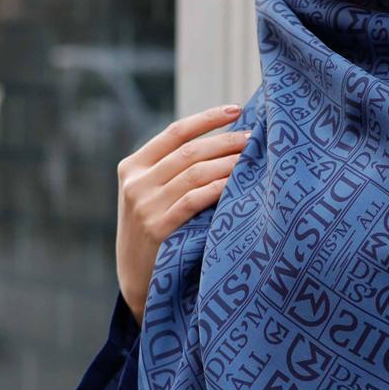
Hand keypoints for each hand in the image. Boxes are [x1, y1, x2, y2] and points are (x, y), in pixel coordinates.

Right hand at [115, 104, 252, 325]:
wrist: (137, 280)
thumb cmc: (156, 232)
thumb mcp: (150, 196)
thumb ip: (172, 171)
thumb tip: (224, 141)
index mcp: (132, 166)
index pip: (175, 133)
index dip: (207, 119)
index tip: (237, 110)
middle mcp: (136, 183)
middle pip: (190, 152)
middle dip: (227, 142)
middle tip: (256, 138)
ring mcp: (144, 205)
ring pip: (195, 173)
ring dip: (228, 163)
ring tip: (254, 159)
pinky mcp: (157, 228)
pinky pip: (195, 199)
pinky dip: (219, 188)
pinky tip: (238, 184)